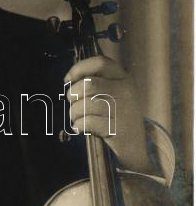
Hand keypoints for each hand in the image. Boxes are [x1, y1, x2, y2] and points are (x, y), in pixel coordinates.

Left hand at [64, 56, 153, 173]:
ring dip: (74, 113)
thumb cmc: (117, 114)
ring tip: (77, 117)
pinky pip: (87, 122)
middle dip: (73, 95)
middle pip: (88, 84)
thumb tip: (69, 79)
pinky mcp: (116, 128)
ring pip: (84, 104)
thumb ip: (96, 81)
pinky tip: (82, 127)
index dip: (79, 68)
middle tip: (73, 103)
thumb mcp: (114, 92)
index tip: (68, 79)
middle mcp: (125, 91)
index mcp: (124, 78)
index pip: (100, 62)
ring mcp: (123, 110)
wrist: (136, 143)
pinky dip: (79, 125)